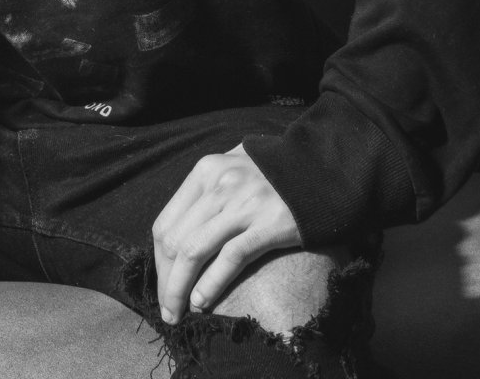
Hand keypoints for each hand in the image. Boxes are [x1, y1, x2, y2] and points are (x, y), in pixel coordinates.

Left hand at [151, 144, 300, 324]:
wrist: (321, 168)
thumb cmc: (273, 173)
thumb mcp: (232, 166)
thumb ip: (207, 190)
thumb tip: (181, 231)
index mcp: (205, 171)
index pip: (166, 223)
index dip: (158, 261)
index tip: (161, 286)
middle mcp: (219, 185)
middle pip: (175, 241)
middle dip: (166, 281)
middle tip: (167, 309)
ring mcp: (243, 204)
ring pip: (195, 251)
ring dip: (180, 288)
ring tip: (178, 313)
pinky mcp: (269, 224)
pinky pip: (231, 258)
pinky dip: (211, 283)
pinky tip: (202, 302)